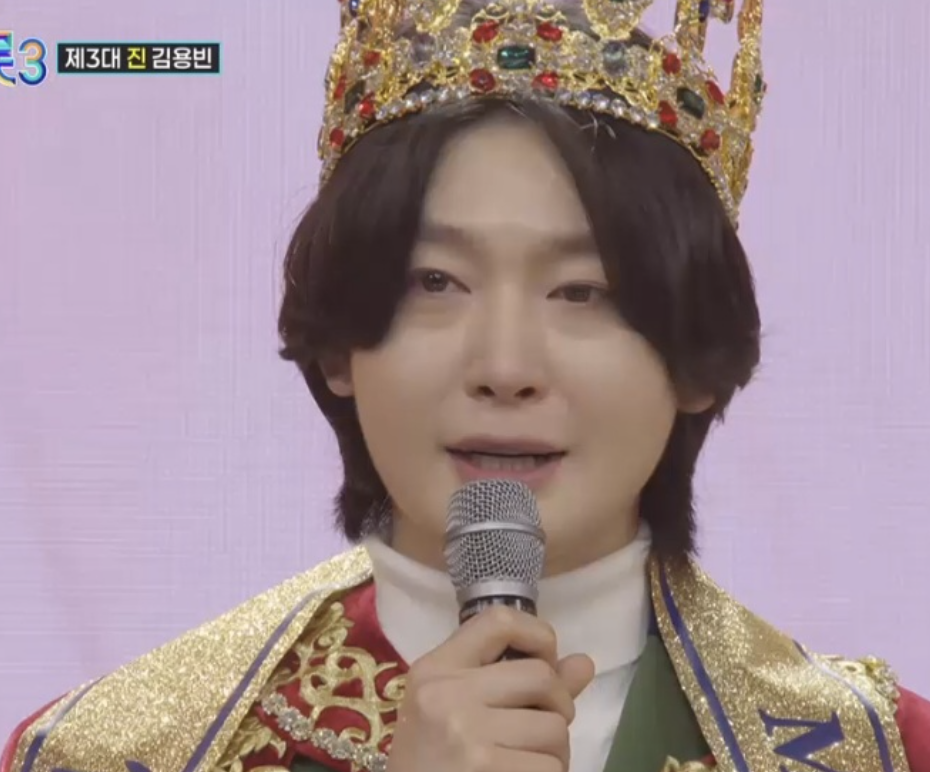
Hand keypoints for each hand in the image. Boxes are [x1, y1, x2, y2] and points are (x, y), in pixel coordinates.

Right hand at [386, 605, 595, 771]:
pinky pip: (551, 768)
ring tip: (527, 759)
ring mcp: (468, 736)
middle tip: (542, 728)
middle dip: (558, 705)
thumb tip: (585, 662)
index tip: (546, 662)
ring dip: (555, 750)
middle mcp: (448, 695)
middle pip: (542, 676)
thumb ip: (519, 682)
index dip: (539, 635)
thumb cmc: (432, 759)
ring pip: (555, 728)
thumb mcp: (456, 708)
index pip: (498, 621)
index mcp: (436, 669)